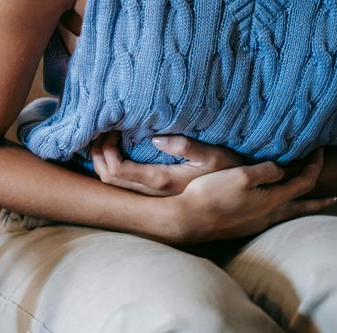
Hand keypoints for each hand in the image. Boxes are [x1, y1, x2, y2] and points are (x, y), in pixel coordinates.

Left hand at [90, 132, 243, 195]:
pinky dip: (111, 167)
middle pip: (108, 179)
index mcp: (161, 181)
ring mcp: (151, 196)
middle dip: (98, 155)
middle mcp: (151, 193)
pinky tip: (115, 152)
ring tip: (105, 140)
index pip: (118, 171)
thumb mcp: (214, 155)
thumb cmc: (229, 172)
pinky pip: (122, 184)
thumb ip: (186, 147)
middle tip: (102, 131)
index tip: (112, 130)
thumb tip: (156, 139)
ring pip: (112, 184)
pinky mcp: (153, 194)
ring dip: (102, 162)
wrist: (237, 197)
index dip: (106, 152)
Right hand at [173, 149, 336, 242]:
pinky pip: (269, 219)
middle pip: (301, 208)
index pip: (303, 183)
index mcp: (271, 201)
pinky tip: (271, 211)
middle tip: (333, 198)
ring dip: (299, 208)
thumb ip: (266, 170)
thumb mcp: (241, 174)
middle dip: (318, 201)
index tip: (318, 152)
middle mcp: (267, 216)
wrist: (186, 220)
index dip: (314, 166)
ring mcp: (253, 225)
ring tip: (305, 205)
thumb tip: (280, 170)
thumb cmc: (211, 195)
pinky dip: (280, 212)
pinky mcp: (240, 228)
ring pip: (285, 215)